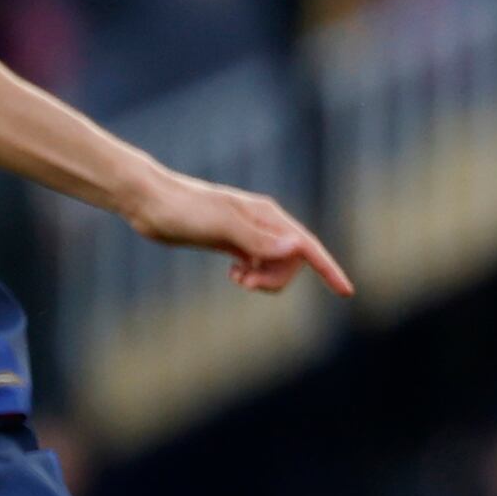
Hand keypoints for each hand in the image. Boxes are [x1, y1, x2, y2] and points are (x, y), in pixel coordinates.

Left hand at [127, 170, 353, 296]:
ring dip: (263, 280)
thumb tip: (296, 250)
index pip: (307, 246)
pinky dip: (251, 276)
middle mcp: (263, 224)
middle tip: (245, 282)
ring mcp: (247, 234)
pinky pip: (256, 266)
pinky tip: (233, 275)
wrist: (150, 203)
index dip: (329, 269)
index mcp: (267, 216)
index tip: (346, 292)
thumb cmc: (184, 209)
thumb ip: (256, 240)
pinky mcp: (230, 243)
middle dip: (277, 279)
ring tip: (237, 279)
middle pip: (292, 262)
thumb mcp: (220, 225)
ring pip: (274, 266)